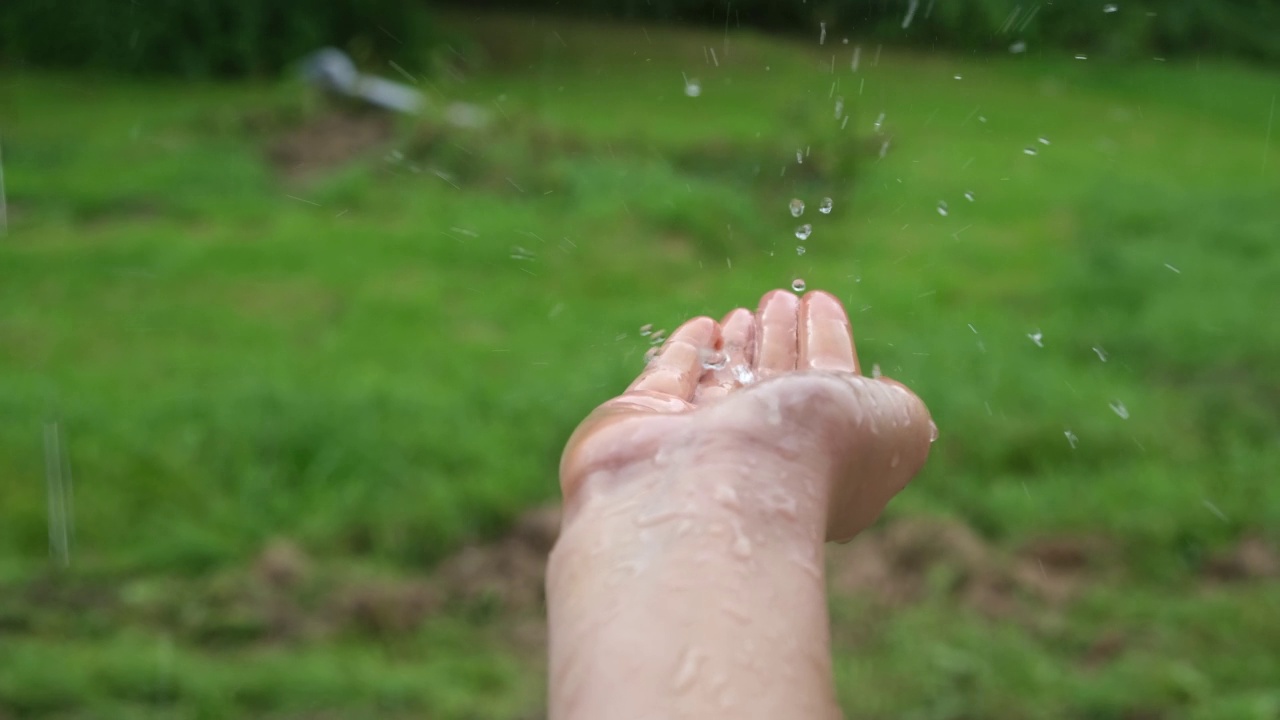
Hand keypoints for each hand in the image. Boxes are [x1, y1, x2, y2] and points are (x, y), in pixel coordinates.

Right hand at [559, 288, 934, 541]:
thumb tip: (882, 396)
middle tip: (781, 299)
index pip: (827, 395)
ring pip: (726, 382)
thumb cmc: (813, 460)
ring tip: (752, 309)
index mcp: (821, 467)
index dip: (828, 346)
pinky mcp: (640, 424)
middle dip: (783, 340)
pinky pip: (670, 377)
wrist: (715, 485)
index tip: (821, 303)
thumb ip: (898, 407)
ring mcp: (697, 443)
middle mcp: (758, 459)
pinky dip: (689, 350)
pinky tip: (706, 326)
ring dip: (743, 343)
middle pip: (774, 389)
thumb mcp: (898, 429)